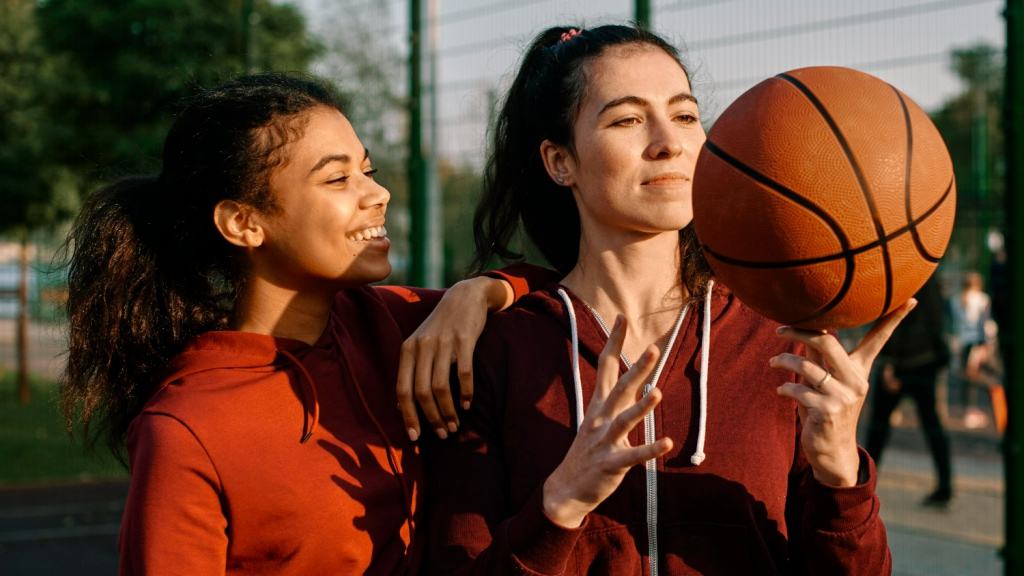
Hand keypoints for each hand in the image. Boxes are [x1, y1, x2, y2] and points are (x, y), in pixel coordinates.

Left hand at [396, 276, 512, 440]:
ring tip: (454, 425)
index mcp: (408, 350)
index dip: (407, 416)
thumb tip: (401, 407)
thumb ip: (410, 371)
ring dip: (448, 411)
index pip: (402, 390)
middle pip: (421, 393)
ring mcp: (443, 342)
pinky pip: (463, 373)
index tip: (415, 436)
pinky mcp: (464, 339)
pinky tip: (468, 404)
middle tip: (442, 434)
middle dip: (431, 418)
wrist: (464, 297)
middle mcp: (422, 346)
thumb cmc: (441, 327)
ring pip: (441, 387)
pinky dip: (466, 393)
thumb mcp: (419, 344)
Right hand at [542, 316, 673, 527]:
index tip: (622, 317)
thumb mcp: (596, 420)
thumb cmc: (588, 452)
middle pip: (620, 388)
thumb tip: (634, 380)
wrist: (566, 488)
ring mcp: (604, 441)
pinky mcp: (611, 464)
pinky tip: (667, 442)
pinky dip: (650, 449)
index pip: (607, 366)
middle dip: (636, 369)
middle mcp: (600, 419)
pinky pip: (633, 456)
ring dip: (640, 407)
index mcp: (598, 406)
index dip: (614, 342)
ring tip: (656, 392)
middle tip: (652, 349)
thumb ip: (613, 399)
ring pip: (624, 420)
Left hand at [770, 299, 916, 486]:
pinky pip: (799, 390)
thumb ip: (818, 357)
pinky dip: (785, 388)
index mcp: (860, 369)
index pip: (878, 340)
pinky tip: (781, 391)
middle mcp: (856, 380)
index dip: (893, 319)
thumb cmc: (825, 408)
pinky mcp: (828, 411)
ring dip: (784, 361)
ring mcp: (844, 396)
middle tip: (779, 330)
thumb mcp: (824, 380)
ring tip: (774, 363)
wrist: (831, 450)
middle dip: (799, 332)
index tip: (911, 299)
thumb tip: (806, 327)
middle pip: (828, 341)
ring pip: (808, 366)